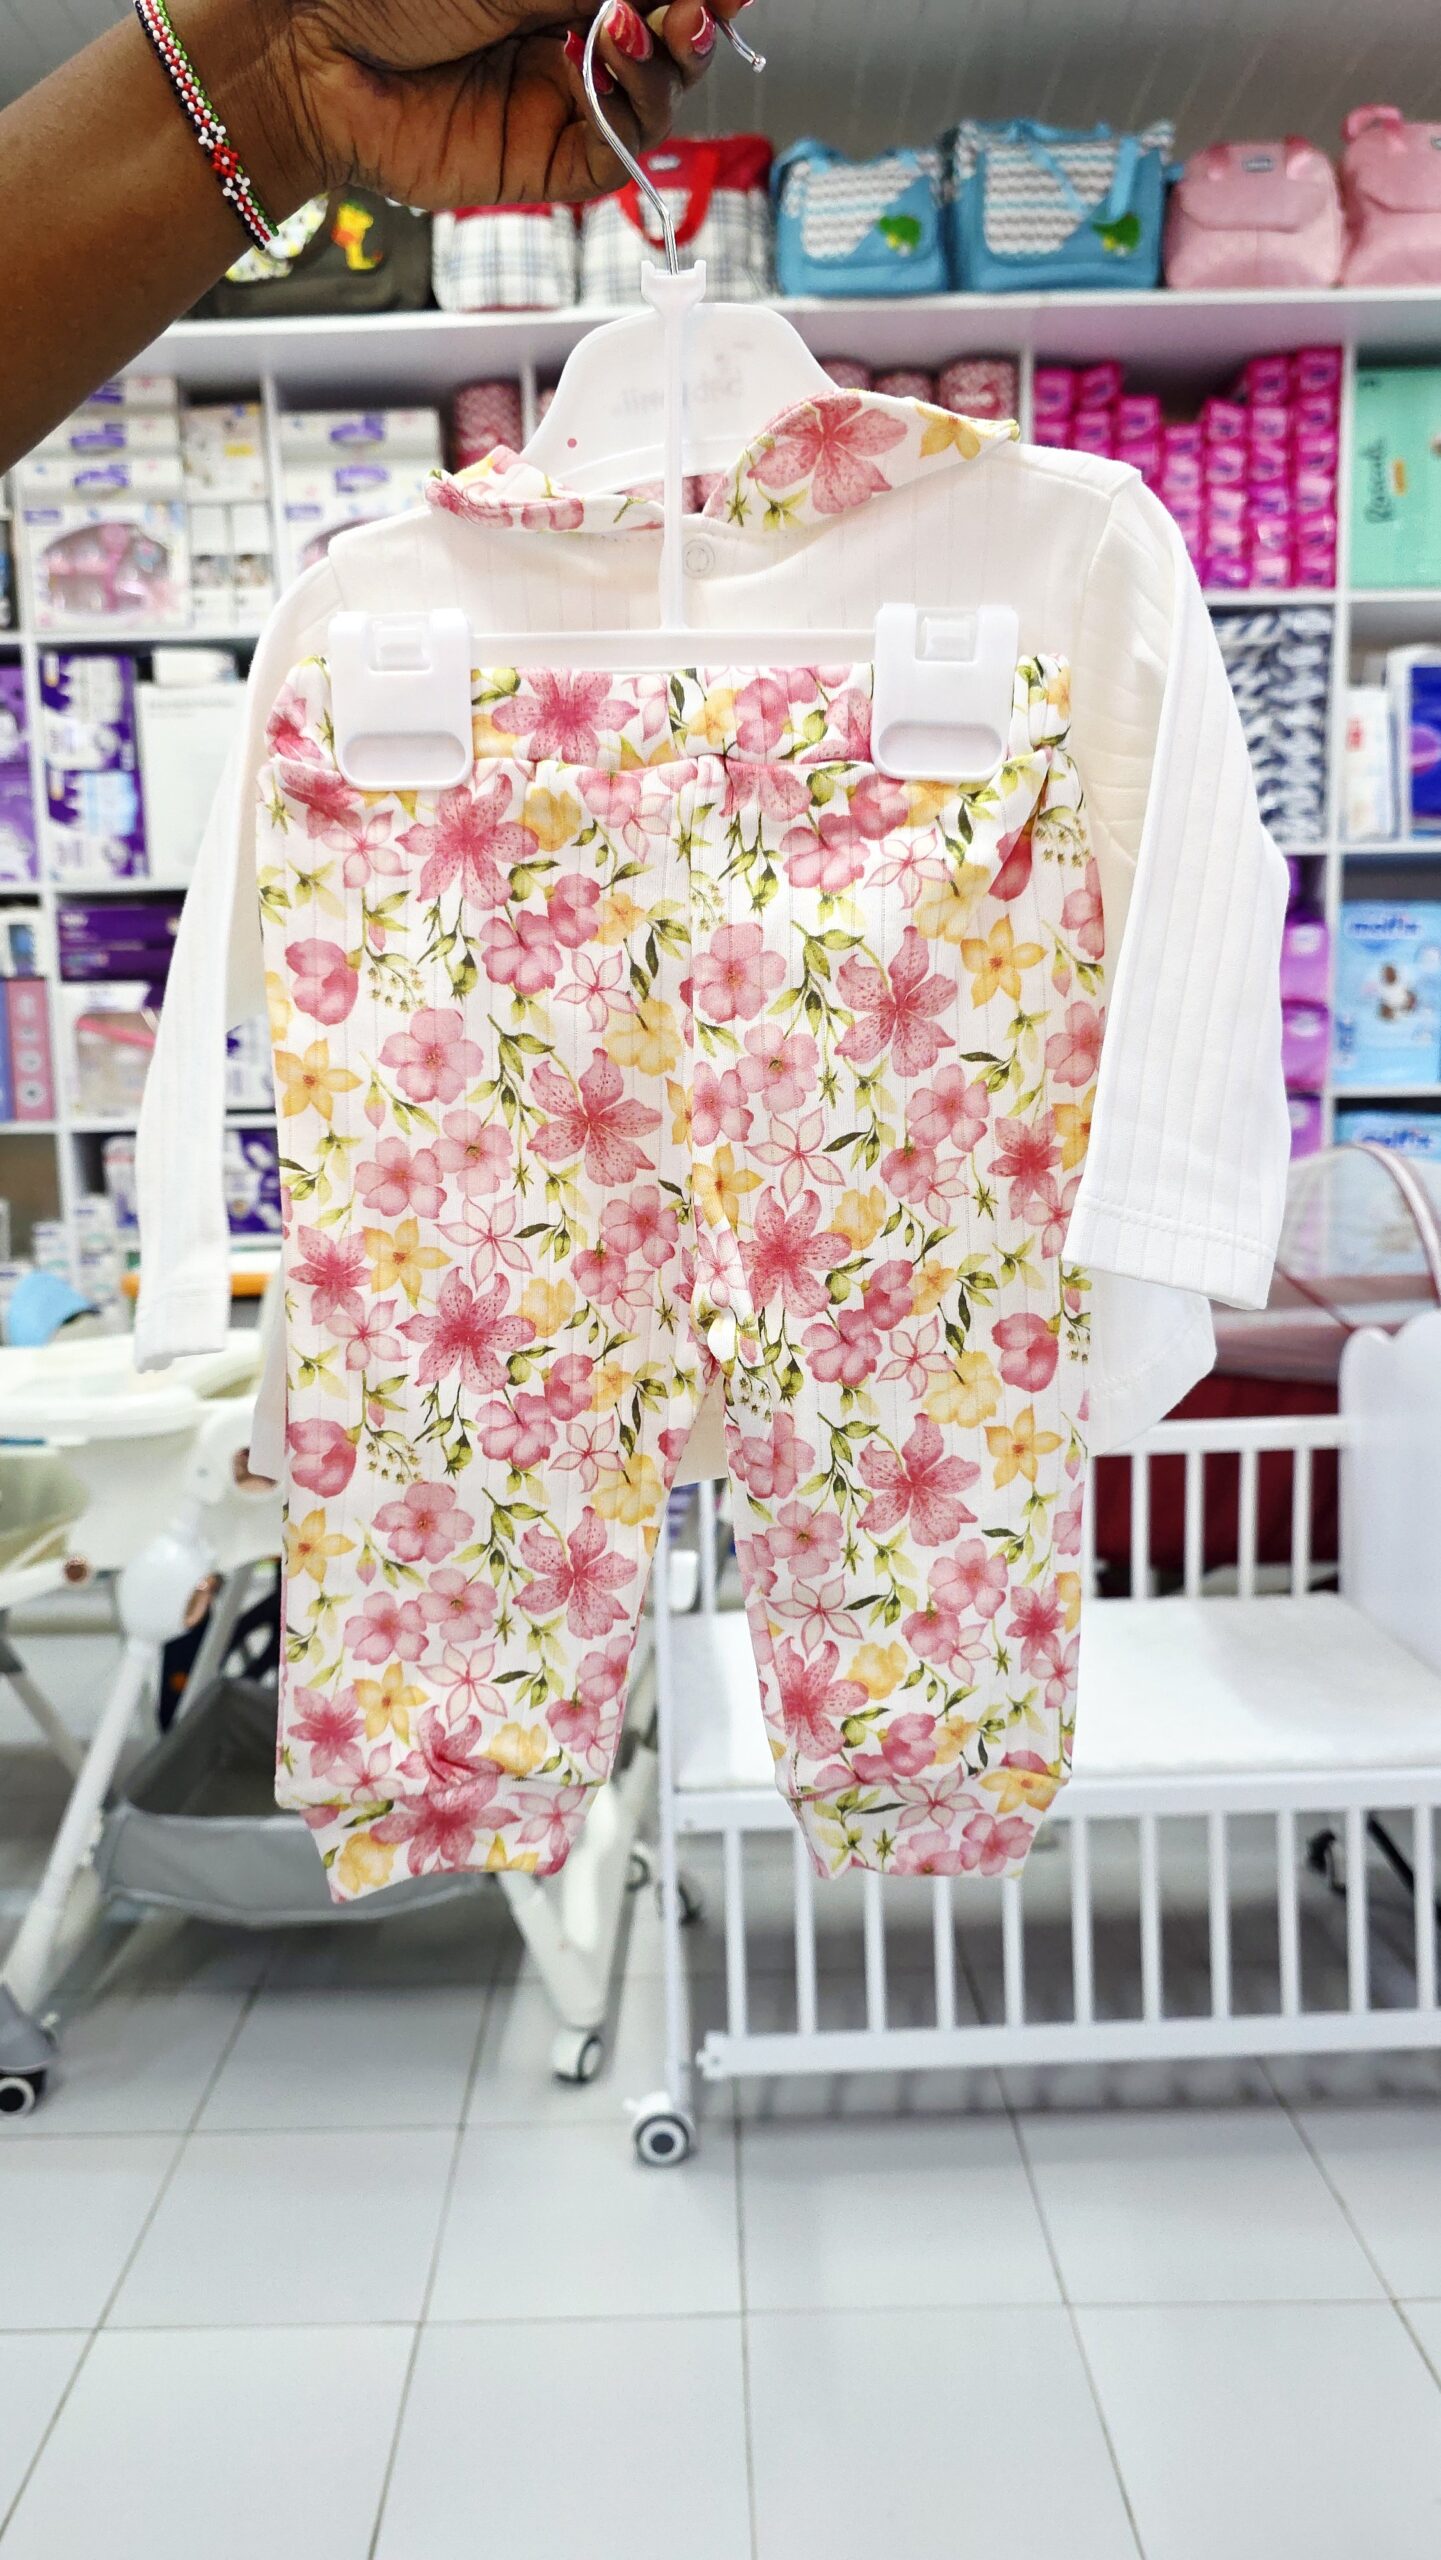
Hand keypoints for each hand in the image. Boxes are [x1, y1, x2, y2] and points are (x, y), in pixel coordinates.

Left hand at [190, 0, 752, 218]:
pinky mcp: (541, 169)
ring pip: (658, 100)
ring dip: (667, 59)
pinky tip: (607, 63)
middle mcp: (570, 41)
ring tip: (641, 19)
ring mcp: (559, 105)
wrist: (307, 47)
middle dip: (699, 16)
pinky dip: (630, 114)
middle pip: (674, 41)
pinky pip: (617, 156)